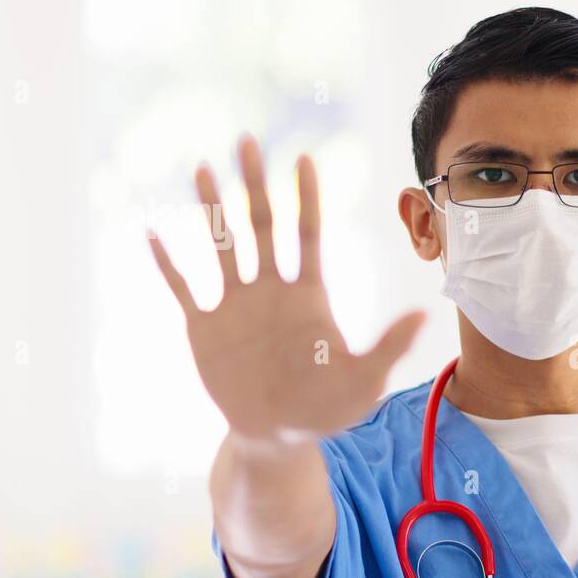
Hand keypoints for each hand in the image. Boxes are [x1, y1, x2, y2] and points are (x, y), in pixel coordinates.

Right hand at [150, 135, 425, 439]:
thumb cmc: (326, 409)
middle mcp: (270, 290)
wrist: (278, 436)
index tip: (304, 158)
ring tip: (201, 167)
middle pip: (261, 225)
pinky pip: (182, 288)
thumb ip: (390, 345)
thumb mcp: (364, 380)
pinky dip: (168, 263)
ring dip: (210, 207)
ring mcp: (235, 305)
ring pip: (221, 245)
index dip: (306, 197)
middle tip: (247, 140)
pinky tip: (152, 232)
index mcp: (308, 295)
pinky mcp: (204, 327)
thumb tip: (425, 314)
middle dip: (254, 184)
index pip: (307, 234)